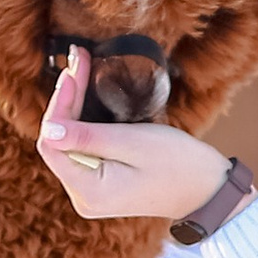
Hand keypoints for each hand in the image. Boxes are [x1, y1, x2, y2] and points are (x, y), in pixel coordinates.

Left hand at [38, 47, 232, 224]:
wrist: (207, 189)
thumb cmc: (178, 164)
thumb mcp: (133, 142)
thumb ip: (88, 137)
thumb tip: (49, 130)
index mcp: (89, 191)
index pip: (52, 144)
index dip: (59, 106)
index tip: (72, 73)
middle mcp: (84, 197)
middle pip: (59, 142)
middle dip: (67, 100)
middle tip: (79, 60)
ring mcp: (91, 193)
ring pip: (70, 143)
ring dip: (75, 107)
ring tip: (81, 70)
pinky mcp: (101, 184)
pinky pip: (83, 149)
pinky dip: (85, 122)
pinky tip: (87, 96)